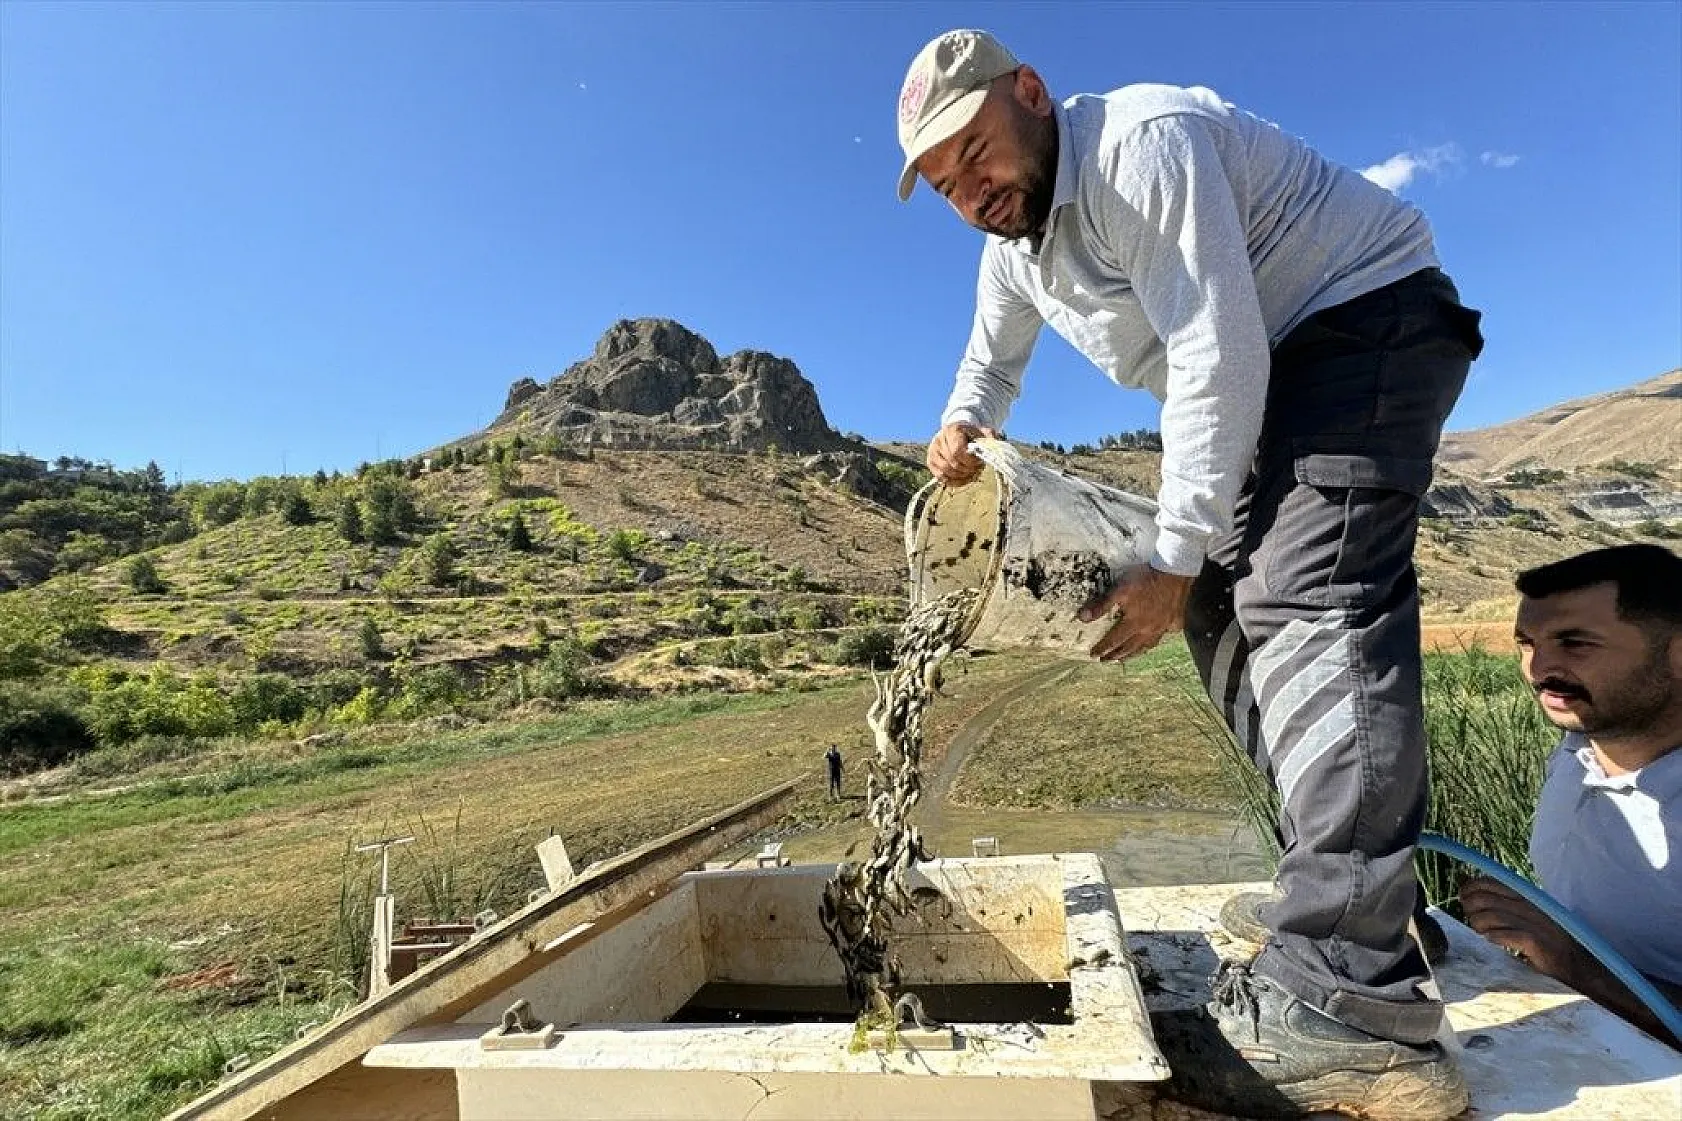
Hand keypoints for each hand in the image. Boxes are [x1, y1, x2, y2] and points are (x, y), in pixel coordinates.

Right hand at [926, 422, 1000, 486]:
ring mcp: (932, 452)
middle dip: (967, 469)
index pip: (957, 451)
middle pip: (952, 463)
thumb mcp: (983, 432)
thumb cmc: (972, 435)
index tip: (979, 462)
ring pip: (945, 471)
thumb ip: (990, 437)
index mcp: (952, 430)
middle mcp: (939, 440)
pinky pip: (940, 477)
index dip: (970, 460)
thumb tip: (993, 446)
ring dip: (961, 476)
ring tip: (971, 473)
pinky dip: (954, 481)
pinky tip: (964, 478)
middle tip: (977, 468)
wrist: (959, 434)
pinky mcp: (930, 462)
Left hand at [1077, 563, 1193, 661]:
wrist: (1174, 571)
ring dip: (1135, 653)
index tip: (1094, 655)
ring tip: (1126, 657)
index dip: (1103, 648)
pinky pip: (1166, 635)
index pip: (1114, 640)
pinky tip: (1155, 639)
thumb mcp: (1119, 590)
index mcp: (1134, 624)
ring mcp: (1163, 627)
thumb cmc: (1145, 580)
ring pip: (1147, 645)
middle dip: (1116, 655)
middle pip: (1130, 647)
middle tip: (1106, 660)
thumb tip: (1082, 618)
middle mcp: (1149, 630)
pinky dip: (1158, 640)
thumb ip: (1101, 605)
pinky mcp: (1175, 621)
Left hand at [1458, 876, 1586, 984]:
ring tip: (1484, 934)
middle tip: (1475, 923)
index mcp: (1526, 896)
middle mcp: (1531, 906)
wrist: (1578, 968)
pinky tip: (1493, 942)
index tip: (1464, 900)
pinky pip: (1508, 935)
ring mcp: (1536, 924)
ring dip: (1479, 926)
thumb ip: (1493, 898)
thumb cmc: (1544, 941)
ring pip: (1492, 917)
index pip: (1489, 882)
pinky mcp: (1538, 943)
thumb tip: (1463, 880)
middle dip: (1471, 910)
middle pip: (1484, 899)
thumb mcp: (1520, 914)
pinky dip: (1495, 937)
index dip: (1469, 889)